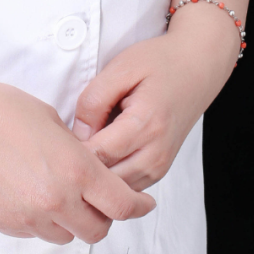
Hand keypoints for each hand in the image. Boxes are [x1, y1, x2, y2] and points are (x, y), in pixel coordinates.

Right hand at [0, 76, 155, 244]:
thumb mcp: (50, 118)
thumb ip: (75, 149)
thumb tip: (84, 166)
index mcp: (75, 170)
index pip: (122, 205)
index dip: (139, 207)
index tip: (144, 203)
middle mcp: (56, 201)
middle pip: (98, 230)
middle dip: (104, 215)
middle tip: (99, 198)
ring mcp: (28, 217)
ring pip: (66, 235)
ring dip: (71, 220)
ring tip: (59, 193)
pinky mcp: (5, 225)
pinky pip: (36, 232)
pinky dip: (42, 220)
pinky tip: (30, 193)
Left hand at [72, 9, 238, 191]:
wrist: (196, 68)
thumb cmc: (159, 63)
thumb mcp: (120, 68)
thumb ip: (94, 101)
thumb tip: (76, 135)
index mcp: (146, 124)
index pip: (98, 155)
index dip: (72, 150)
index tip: (56, 139)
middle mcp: (156, 153)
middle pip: (106, 179)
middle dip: (81, 168)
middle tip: (63, 147)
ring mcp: (160, 166)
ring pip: (116, 190)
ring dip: (96, 175)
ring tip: (81, 149)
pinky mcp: (159, 170)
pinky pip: (126, 185)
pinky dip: (110, 175)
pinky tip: (99, 154)